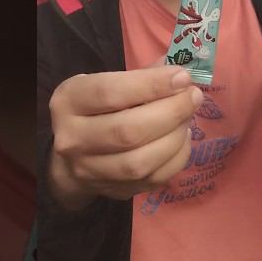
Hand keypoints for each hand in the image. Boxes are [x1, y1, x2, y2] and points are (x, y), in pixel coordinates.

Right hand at [47, 66, 201, 210]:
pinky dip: (176, 158)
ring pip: (139, 161)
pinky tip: (181, 140)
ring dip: (175, 137)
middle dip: (170, 112)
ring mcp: (90, 171)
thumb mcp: (106, 83)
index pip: (110, 93)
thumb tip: (183, 69)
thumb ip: (142, 75)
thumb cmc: (97, 110)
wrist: (72, 161)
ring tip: (187, 118)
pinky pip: (153, 179)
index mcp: (68, 101)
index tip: (182, 77)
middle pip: (127, 131)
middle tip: (193, 97)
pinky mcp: (112, 191)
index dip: (151, 85)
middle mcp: (72, 139)